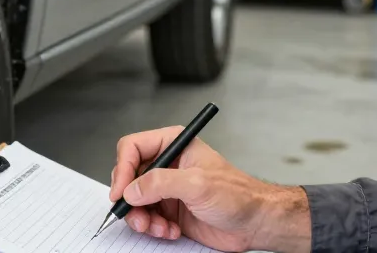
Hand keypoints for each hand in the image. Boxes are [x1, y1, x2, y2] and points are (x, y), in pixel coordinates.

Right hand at [109, 126, 311, 252]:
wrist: (255, 223)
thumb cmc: (239, 195)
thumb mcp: (198, 184)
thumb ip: (160, 183)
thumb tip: (131, 189)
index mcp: (174, 144)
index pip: (132, 148)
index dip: (122, 169)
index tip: (121, 192)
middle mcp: (167, 164)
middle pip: (128, 176)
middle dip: (130, 199)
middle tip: (138, 215)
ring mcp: (167, 188)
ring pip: (134, 200)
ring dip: (141, 217)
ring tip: (157, 227)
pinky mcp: (169, 209)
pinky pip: (146, 217)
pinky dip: (152, 227)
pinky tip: (170, 231)